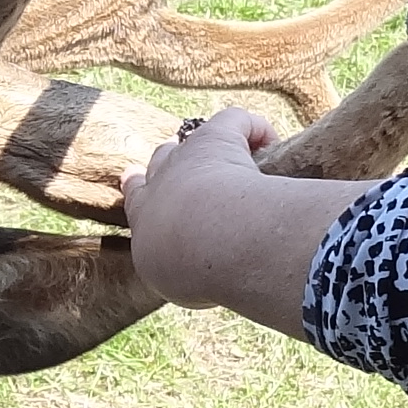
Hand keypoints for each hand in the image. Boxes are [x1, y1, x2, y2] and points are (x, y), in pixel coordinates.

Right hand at [121, 106, 374, 339]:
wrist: (209, 244)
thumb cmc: (197, 274)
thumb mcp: (185, 288)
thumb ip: (190, 277)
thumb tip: (210, 282)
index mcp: (146, 224)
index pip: (138, 197)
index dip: (144, 189)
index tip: (145, 184)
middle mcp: (159, 186)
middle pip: (159, 162)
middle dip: (170, 163)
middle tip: (189, 169)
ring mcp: (186, 159)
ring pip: (188, 141)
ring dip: (206, 147)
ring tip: (237, 157)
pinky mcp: (216, 138)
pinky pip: (231, 120)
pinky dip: (251, 126)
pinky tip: (270, 138)